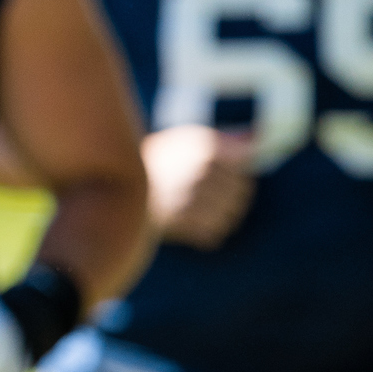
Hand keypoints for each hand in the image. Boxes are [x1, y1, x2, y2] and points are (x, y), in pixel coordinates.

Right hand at [144, 126, 255, 248]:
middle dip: (230, 195)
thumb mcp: (184, 140)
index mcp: (203, 146)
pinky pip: (214, 234)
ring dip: (219, 216)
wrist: (115, 188)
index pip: (245, 162)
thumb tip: (257, 137)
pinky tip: (192, 224)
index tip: (225, 174)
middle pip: (242, 191)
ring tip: (199, 210)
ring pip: (230, 215)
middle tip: (208, 194)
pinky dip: (206, 232)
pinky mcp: (183, 223)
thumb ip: (222, 141)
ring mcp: (193, 198)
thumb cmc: (155, 163)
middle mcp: (201, 170)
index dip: (237, 171)